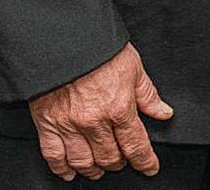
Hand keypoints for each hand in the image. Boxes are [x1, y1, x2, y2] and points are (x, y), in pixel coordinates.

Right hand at [27, 42, 172, 179]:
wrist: (63, 39)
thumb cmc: (98, 49)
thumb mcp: (133, 67)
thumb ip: (147, 94)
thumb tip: (163, 112)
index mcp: (119, 107)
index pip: (136, 145)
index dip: (145, 161)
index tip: (150, 167)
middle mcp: (94, 121)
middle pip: (110, 157)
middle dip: (120, 163)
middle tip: (123, 161)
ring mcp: (69, 125)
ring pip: (84, 161)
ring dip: (94, 170)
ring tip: (100, 169)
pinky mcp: (47, 124)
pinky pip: (54, 156)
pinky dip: (62, 169)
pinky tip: (69, 171)